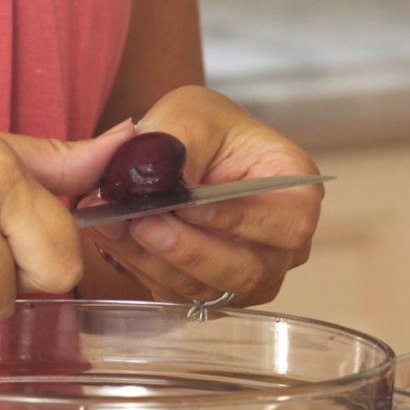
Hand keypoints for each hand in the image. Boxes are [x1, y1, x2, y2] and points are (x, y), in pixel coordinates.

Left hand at [84, 86, 322, 304]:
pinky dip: (140, 267)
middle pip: (247, 271)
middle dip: (188, 250)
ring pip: (207, 289)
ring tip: (110, 222)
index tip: (189, 205)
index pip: (287, 224)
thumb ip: (177, 142)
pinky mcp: (210, 296)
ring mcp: (248, 280)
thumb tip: (154, 174)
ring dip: (153, 260)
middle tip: (140, 221)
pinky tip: (112, 235)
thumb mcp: (193, 114)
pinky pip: (177, 296)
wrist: (184, 156)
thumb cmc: (205, 130)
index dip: (240, 221)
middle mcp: (282, 250)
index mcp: (298, 197)